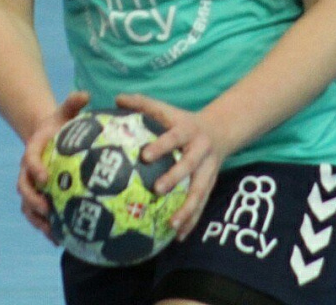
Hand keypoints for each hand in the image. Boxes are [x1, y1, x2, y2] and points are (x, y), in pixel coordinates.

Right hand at [17, 90, 89, 241]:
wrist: (49, 136)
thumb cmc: (60, 125)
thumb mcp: (65, 112)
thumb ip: (72, 103)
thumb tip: (84, 94)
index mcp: (33, 151)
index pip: (29, 160)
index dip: (35, 169)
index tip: (45, 177)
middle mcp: (28, 171)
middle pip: (24, 189)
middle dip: (33, 200)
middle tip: (47, 210)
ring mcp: (32, 186)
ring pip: (28, 207)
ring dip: (37, 221)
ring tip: (53, 233)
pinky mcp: (40, 198)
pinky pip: (38, 216)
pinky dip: (47, 228)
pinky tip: (61, 240)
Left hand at [116, 93, 235, 241]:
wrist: (220, 130)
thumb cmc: (182, 120)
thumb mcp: (166, 109)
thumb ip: (142, 103)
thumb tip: (115, 98)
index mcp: (187, 131)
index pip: (174, 137)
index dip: (161, 145)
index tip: (145, 155)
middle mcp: (200, 150)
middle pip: (189, 165)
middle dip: (175, 177)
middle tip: (157, 189)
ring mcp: (208, 170)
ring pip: (199, 191)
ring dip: (187, 208)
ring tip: (171, 224)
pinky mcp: (210, 185)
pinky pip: (201, 205)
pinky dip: (191, 221)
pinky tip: (178, 236)